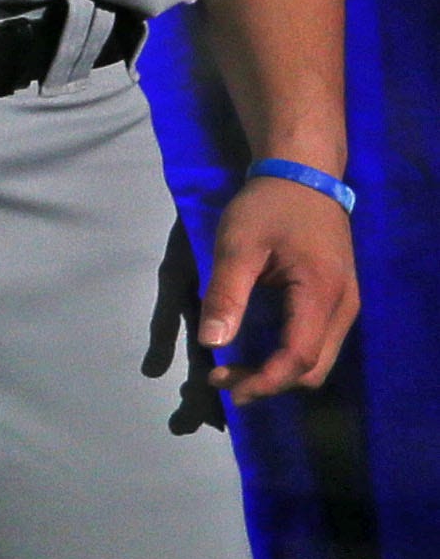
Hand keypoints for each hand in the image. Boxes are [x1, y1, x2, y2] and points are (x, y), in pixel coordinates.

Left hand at [199, 175, 361, 402]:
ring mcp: (345, 305)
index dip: (262, 381)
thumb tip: (213, 342)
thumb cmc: (269, 207)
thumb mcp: (237, 245)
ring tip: (234, 369)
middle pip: (314, 369)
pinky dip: (288, 357)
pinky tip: (257, 351)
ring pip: (319, 360)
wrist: (304, 176)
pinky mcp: (337, 300)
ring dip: (278, 373)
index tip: (222, 383)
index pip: (298, 358)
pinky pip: (318, 342)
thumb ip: (226, 294)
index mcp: (321, 294)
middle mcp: (344, 307)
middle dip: (268, 383)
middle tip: (222, 378)